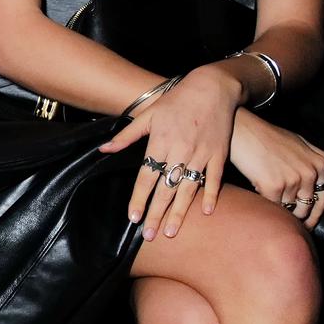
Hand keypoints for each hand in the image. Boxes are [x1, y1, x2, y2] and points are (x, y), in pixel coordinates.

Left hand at [102, 64, 239, 239]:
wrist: (213, 87)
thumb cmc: (176, 101)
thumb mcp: (148, 114)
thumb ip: (126, 135)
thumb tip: (103, 150)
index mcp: (160, 142)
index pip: (146, 177)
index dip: (139, 198)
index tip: (132, 218)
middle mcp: (180, 150)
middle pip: (165, 188)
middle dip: (156, 213)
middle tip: (149, 236)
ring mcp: (202, 153)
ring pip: (188, 187)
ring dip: (180, 211)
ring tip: (171, 231)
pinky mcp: (219, 153)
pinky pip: (215, 177)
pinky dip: (211, 194)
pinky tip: (207, 212)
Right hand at [228, 109, 323, 230]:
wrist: (244, 132)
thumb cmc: (269, 137)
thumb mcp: (302, 142)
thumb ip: (322, 158)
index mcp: (319, 165)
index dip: (316, 214)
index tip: (308, 222)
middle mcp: (309, 174)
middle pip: (307, 207)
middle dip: (299, 218)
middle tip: (289, 225)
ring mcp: (292, 181)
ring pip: (289, 209)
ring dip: (280, 213)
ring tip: (271, 214)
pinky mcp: (273, 186)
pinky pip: (273, 206)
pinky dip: (266, 207)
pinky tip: (260, 204)